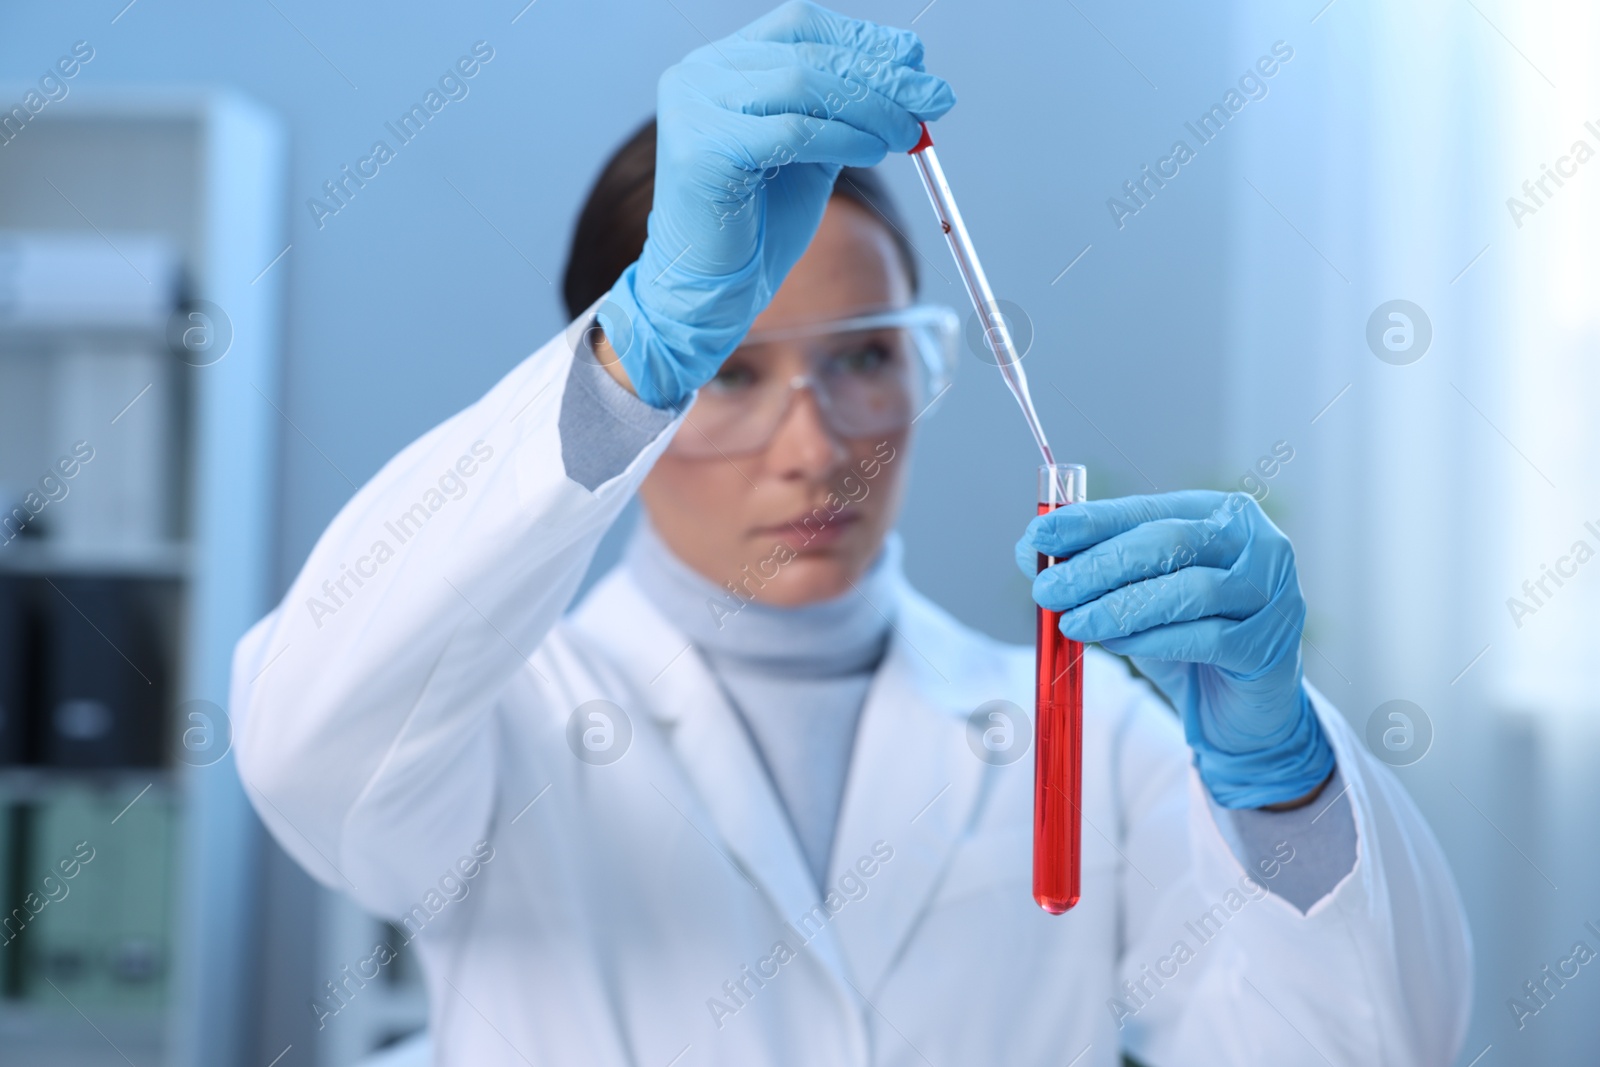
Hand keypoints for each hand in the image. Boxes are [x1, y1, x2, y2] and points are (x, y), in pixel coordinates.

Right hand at [598, 1, 954, 407]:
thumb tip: (912, 73)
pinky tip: (873, 152)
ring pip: (803, 85)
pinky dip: (843, 138)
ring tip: (908, 133)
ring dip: (870, 108)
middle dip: (881, 75)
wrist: (712, 290)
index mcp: (722, 64)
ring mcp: (693, 107)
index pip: (801, 26)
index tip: (916, 58)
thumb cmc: (759, 225)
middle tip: (933, 97)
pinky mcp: (701, 148)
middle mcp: (700, 74)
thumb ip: (846, 111)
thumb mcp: (812, 152)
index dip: (864, 38)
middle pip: (808, 53)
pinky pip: (791, 131)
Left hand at [1017, 491, 1334, 808]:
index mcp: (1220, 514)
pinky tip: (1113, 645)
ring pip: (1188, 590)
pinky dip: (1152, 640)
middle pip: (1168, 542)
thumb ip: (1093, 568)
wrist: (1243, 704)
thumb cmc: (1187, 633)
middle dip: (1099, 565)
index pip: (1148, 508)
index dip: (1090, 521)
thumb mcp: (1136, 594)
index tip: (1038, 534)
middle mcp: (1255, 545)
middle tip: (1047, 588)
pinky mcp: (1269, 645)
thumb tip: (1030, 550)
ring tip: (1074, 623)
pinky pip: (1205, 638)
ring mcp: (1271, 594)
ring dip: (1120, 607)